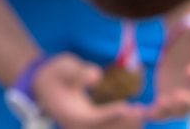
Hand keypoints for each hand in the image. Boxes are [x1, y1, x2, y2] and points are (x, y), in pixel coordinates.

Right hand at [31, 54, 147, 128]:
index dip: (110, 114)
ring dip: (128, 124)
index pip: (92, 120)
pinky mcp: (93, 128)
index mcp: (69, 116)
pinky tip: (138, 114)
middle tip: (142, 110)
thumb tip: (97, 76)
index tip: (126, 106)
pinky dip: (125, 124)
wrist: (45, 86)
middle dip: (125, 122)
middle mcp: (78, 128)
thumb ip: (78, 71)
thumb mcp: (63, 66)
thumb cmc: (55, 73)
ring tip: (144, 112)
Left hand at [145, 23, 189, 120]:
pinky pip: (163, 112)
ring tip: (158, 104)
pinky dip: (152, 114)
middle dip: (189, 102)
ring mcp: (186, 99)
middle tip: (177, 96)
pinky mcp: (170, 101)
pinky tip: (139, 110)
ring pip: (181, 111)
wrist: (188, 52)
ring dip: (170, 110)